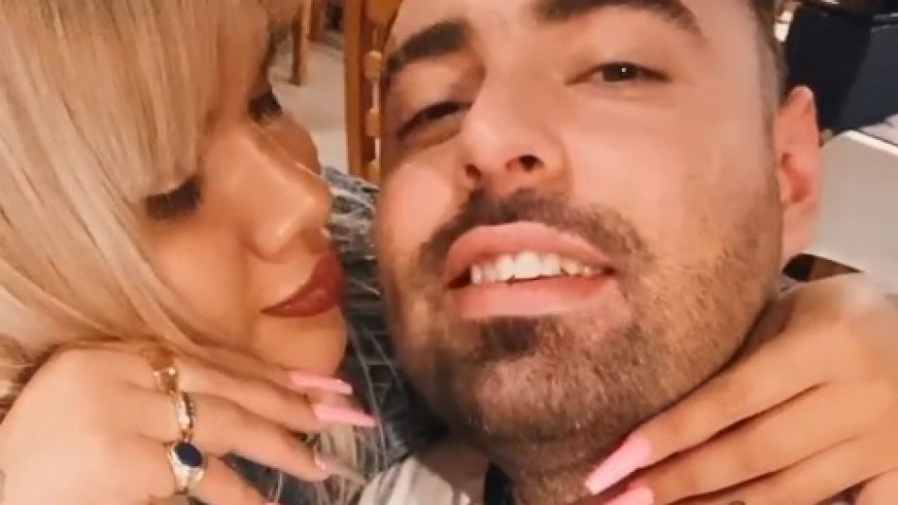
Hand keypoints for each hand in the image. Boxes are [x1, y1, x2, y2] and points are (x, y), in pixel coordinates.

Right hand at [0, 346, 374, 504]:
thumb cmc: (42, 447)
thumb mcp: (102, 397)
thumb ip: (161, 391)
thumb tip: (239, 407)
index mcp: (119, 354)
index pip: (215, 361)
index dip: (274, 375)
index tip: (326, 386)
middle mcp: (123, 376)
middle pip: (227, 388)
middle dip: (291, 405)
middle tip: (346, 417)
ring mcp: (122, 418)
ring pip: (219, 427)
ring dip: (275, 448)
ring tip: (320, 467)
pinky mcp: (121, 463)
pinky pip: (192, 480)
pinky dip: (234, 494)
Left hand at [582, 275, 897, 504]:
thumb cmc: (843, 316)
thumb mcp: (794, 310)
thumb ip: (741, 351)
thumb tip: (662, 401)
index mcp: (826, 344)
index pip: (731, 398)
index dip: (671, 433)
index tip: (615, 462)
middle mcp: (859, 397)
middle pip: (753, 453)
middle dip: (680, 481)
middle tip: (620, 499)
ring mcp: (886, 442)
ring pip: (788, 492)